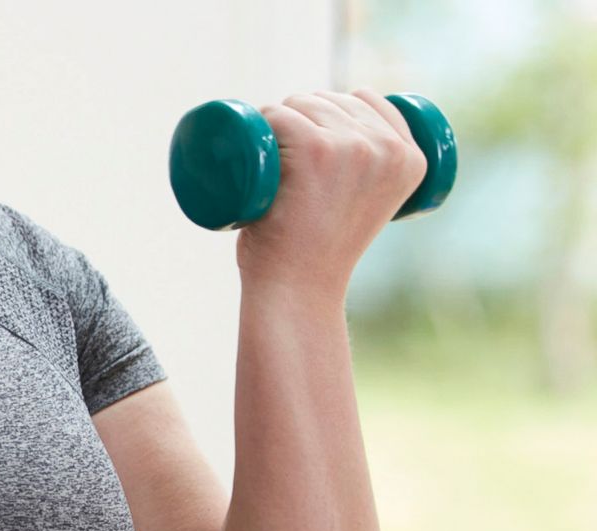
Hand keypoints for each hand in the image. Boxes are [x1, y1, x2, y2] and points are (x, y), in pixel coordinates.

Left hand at [236, 89, 428, 297]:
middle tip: (285, 168)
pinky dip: (261, 123)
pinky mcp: (315, 149)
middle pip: (329, 99)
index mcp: (413, 159)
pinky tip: (260, 151)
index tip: (312, 146)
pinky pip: (278, 114)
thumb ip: (368, 171)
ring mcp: (353, 147)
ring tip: (272, 167)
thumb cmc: (319, 253)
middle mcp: (389, 149)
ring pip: (300, 103)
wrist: (296, 290)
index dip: (330, 112)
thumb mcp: (366, 202)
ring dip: (276, 122)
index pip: (366, 100)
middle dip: (300, 118)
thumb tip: (346, 136)